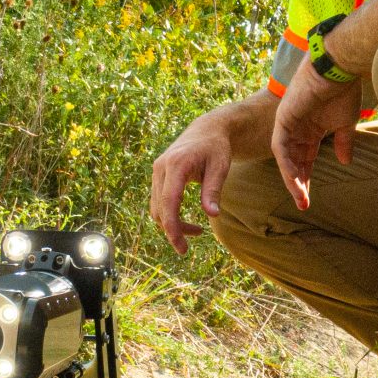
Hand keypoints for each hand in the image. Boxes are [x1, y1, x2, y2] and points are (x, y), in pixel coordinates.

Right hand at [148, 114, 234, 252]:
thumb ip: (213, 191)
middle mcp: (161, 168)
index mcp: (176, 164)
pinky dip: (170, 215)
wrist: (206, 130)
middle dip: (173, 230)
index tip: (181, 247)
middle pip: (160, 208)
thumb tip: (212, 215)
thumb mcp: (220, 168)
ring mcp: (157, 172)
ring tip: (197, 231)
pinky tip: (186, 221)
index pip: (168, 201)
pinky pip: (159, 202)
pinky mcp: (158, 176)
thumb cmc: (216, 148)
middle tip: (191, 244)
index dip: (172, 227)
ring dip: (172, 224)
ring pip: (157, 208)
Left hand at [270, 62, 360, 210]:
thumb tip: (345, 162)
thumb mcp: (345, 123)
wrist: (338, 69)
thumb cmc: (343, 91)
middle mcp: (297, 129)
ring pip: (285, 158)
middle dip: (297, 184)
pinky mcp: (283, 119)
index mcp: (311, 130)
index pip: (305, 160)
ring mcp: (288, 124)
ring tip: (299, 197)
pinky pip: (280, 146)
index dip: (307, 179)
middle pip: (293, 162)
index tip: (309, 200)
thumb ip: (344, 143)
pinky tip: (294, 178)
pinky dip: (286, 163)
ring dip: (291, 178)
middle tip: (302, 204)